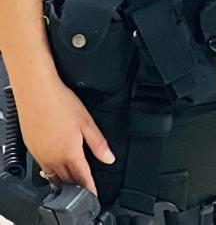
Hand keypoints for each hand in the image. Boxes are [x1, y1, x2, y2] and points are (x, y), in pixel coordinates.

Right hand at [13, 77, 113, 194]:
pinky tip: (56, 168)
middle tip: (85, 191)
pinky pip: (43, 168)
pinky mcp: (32, 149)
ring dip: (64, 181)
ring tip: (73, 185)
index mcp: (69, 152)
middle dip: (77, 187)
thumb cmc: (61, 103)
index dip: (89, 188)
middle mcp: (53, 158)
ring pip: (53, 176)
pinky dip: (51, 173)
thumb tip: (109, 158)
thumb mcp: (87, 123)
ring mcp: (40, 155)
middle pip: (67, 179)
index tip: (94, 195)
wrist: (36, 93)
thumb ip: (98, 144)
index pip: (82, 177)